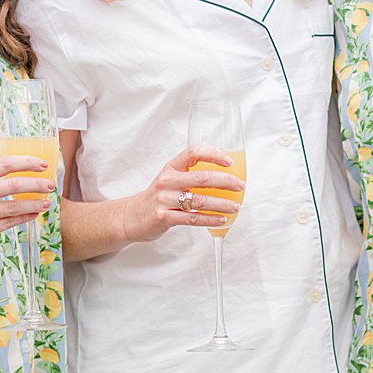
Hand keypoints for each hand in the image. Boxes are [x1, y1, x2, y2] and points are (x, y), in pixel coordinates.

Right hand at [0, 156, 53, 254]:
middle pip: (13, 185)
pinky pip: (9, 223)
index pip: (5, 164)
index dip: (26, 163)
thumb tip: (24, 173)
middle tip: (50, 185)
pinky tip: (33, 214)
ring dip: (34, 204)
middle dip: (36, 184)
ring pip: (13, 207)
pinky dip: (24, 218)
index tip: (43, 164)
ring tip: (46, 202)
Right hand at [120, 146, 242, 242]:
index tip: (229, 161)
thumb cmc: (158, 197)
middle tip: (240, 186)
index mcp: (171, 167)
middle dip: (225, 182)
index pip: (193, 152)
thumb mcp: (170, 179)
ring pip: (200, 200)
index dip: (213, 154)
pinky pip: (193, 219)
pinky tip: (221, 219)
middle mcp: (167, 181)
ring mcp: (165, 199)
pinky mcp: (164, 217)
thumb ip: (190, 175)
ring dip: (222, 204)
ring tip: (235, 207)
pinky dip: (210, 219)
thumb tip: (224, 175)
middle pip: (201, 178)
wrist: (132, 216)